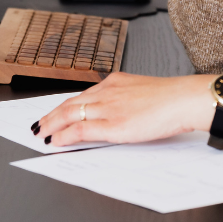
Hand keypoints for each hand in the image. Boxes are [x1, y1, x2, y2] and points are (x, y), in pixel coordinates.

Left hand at [33, 72, 214, 146]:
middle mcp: (107, 91)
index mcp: (116, 81)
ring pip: (69, 114)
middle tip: (39, 123)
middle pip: (70, 102)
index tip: (57, 111)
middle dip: (51, 114)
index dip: (66, 104)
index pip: (83, 94)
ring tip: (41, 132)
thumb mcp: (143, 91)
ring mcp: (108, 107)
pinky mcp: (112, 124)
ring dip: (51, 124)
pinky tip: (55, 140)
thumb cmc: (171, 98)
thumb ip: (127, 98)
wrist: (182, 99)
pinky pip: (79, 129)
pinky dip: (63, 135)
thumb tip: (121, 111)